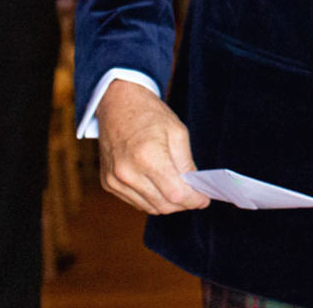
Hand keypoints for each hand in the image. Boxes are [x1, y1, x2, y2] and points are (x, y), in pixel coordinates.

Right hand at [96, 79, 209, 214]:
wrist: (118, 104)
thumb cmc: (150, 114)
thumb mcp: (177, 131)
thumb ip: (186, 162)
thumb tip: (194, 186)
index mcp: (147, 156)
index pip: (175, 192)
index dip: (193, 199)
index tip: (204, 199)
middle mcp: (127, 172)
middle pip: (162, 205)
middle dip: (183, 204)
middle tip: (196, 197)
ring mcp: (114, 180)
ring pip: (148, 207)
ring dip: (167, 204)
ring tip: (181, 193)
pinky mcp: (108, 183)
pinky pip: (134, 201)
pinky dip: (151, 200)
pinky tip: (162, 189)